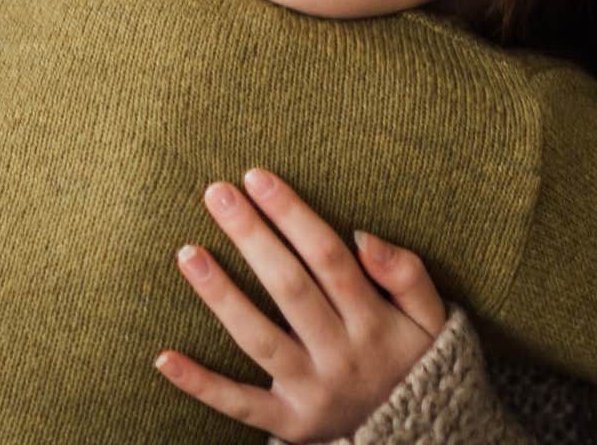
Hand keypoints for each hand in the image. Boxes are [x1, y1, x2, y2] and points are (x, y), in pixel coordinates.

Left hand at [155, 168, 447, 442]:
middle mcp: (341, 356)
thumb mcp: (433, 315)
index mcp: (374, 322)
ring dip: (220, 295)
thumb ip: (406, 273)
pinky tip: (163, 357)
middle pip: (289, 288)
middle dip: (251, 237)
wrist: (420, 434)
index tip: (257, 178)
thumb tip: (362, 235)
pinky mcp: (290, 424)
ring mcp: (312, 392)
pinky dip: (201, 384)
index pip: (327, 258)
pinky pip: (240, 403)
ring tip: (187, 252)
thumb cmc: (415, 358)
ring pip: (258, 339)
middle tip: (217, 194)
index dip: (291, 215)